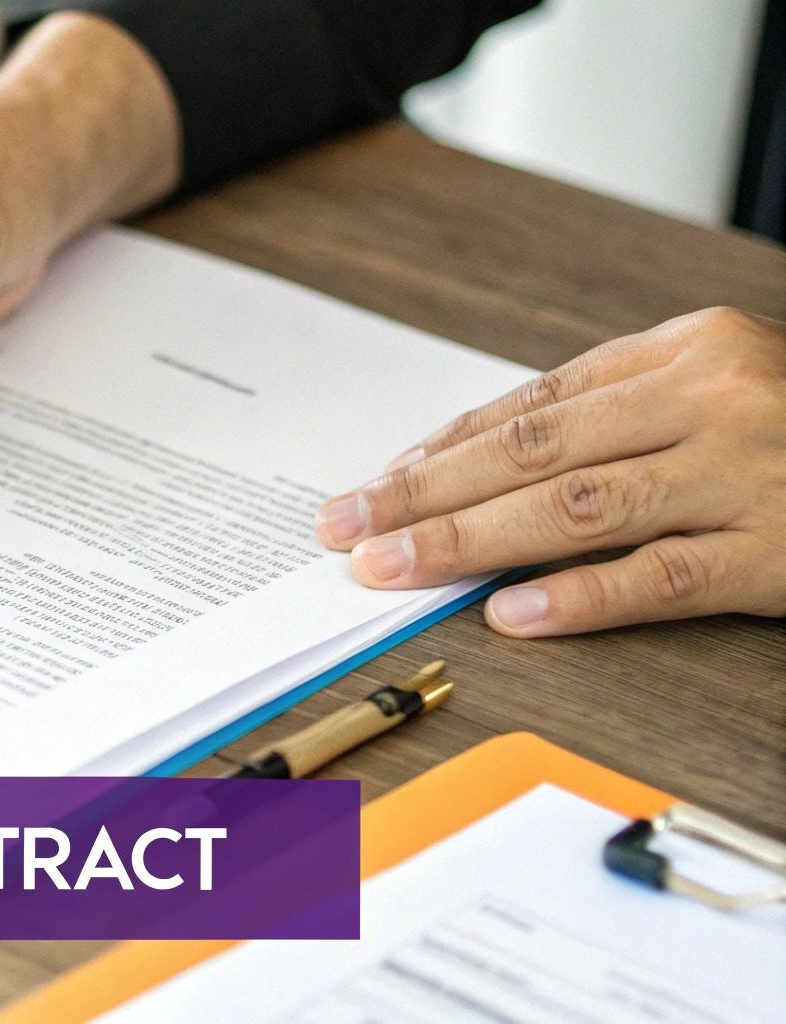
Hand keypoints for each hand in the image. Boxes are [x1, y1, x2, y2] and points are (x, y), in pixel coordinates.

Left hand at [316, 307, 785, 636]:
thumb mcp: (717, 386)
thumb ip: (612, 412)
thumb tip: (473, 458)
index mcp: (685, 348)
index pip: (532, 403)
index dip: (442, 448)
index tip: (375, 484)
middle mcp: (711, 398)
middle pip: (533, 451)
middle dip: (424, 493)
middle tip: (346, 526)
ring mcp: (748, 473)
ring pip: (577, 510)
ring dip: (469, 541)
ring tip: (392, 567)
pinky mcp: (781, 549)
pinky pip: (664, 578)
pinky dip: (582, 597)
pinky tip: (512, 615)